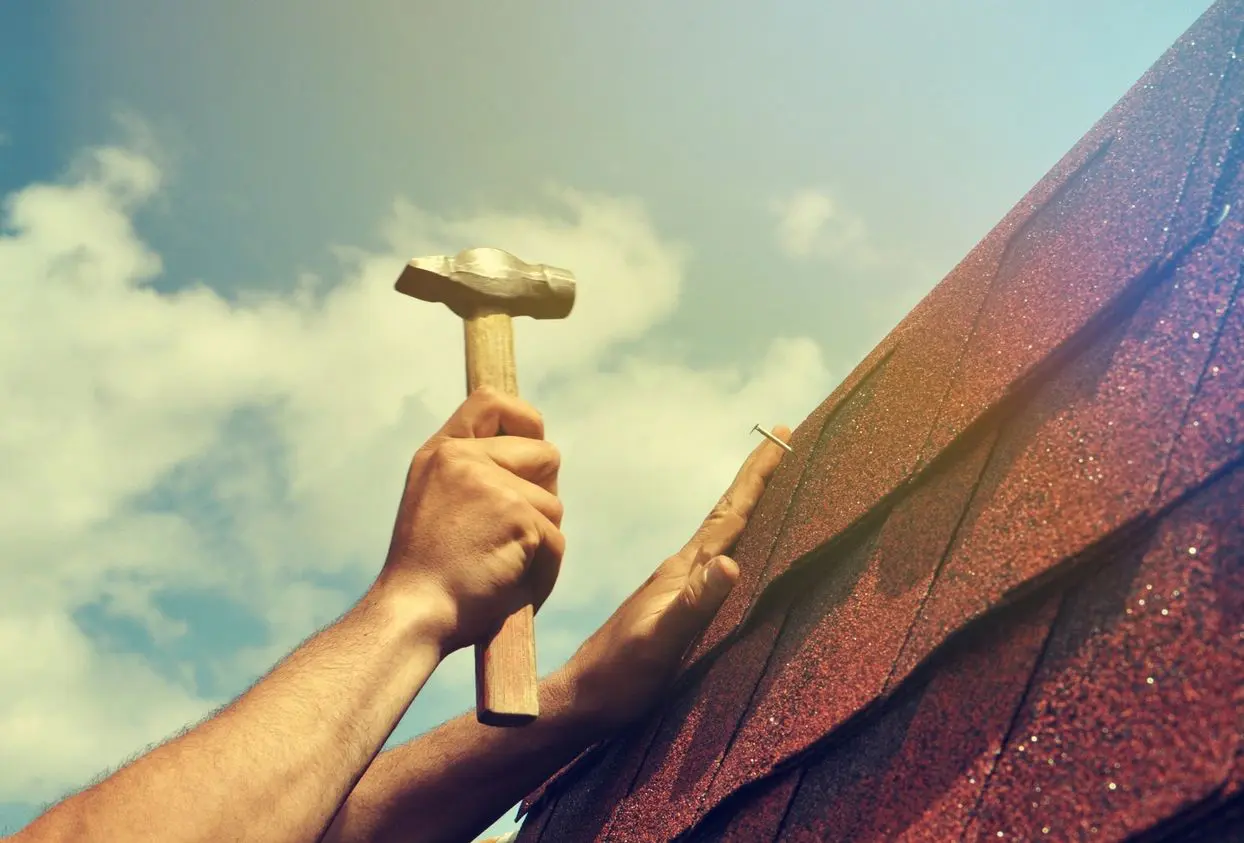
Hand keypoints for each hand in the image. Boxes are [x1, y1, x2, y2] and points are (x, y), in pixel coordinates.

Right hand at [375, 387, 565, 654]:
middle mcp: (463, 459)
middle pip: (545, 455)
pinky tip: (508, 582)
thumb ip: (476, 474)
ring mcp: (491, 485)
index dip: (524, 419)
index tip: (532, 445)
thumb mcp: (437, 504)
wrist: (413, 614)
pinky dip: (543, 568)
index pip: (492, 401)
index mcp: (441, 453)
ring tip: (499, 565)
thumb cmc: (428, 575)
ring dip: (540, 539)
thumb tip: (538, 460)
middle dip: (543, 493)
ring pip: (554, 504)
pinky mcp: (518, 516)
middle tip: (511, 532)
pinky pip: (556, 540)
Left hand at [559, 425, 790, 732]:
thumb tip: (730, 564)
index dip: (756, 475)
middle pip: (728, 514)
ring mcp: (676, 586)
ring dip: (748, 506)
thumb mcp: (661, 643)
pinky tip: (738, 550)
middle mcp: (681, 570)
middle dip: (758, 479)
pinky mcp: (675, 605)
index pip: (729, 514)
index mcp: (682, 571)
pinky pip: (714, 561)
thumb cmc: (619, 678)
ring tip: (772, 486)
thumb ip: (693, 604)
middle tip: (785, 443)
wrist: (581, 699)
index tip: (781, 435)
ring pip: (721, 535)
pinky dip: (736, 542)